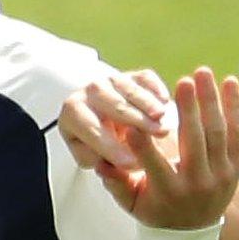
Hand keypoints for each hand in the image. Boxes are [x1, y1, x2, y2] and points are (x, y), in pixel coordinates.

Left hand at [59, 68, 177, 172]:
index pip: (91, 129)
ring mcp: (112, 80)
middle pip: (111, 103)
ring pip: (129, 88)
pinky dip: (155, 88)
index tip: (130, 163)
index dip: (110, 147)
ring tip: (162, 119)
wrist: (111, 130)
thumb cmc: (99, 149)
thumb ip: (104, 163)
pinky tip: (166, 101)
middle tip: (157, 134)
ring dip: (148, 103)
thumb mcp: (95, 160)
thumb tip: (124, 162)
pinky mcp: (133, 76)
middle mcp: (89, 92)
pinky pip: (145, 78)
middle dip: (136, 119)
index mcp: (72, 113)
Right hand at [94, 68, 238, 231]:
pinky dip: (234, 106)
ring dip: (211, 100)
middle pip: (194, 142)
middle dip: (189, 109)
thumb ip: (116, 184)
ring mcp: (220, 175)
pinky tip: (230, 82)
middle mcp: (198, 184)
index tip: (136, 113)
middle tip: (183, 80)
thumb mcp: (132, 204)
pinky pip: (237, 132)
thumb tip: (99, 164)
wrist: (194, 229)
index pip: (155, 164)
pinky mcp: (236, 167)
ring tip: (202, 73)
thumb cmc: (155, 209)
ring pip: (217, 132)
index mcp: (169, 193)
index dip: (144, 140)